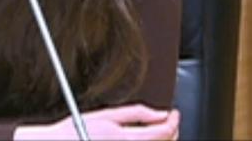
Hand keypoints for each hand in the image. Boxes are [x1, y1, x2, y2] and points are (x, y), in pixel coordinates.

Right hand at [14, 104, 179, 139]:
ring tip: (159, 132)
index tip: (174, 114)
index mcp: (124, 138)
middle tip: (168, 121)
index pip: (163, 132)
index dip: (174, 121)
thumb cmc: (76, 131)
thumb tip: (161, 113)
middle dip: (171, 132)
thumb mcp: (106, 114)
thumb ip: (136, 114)